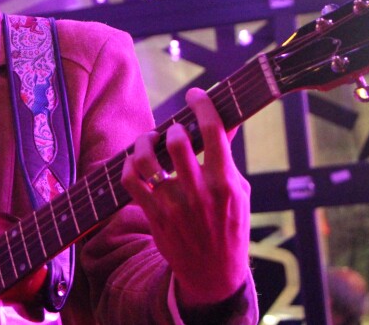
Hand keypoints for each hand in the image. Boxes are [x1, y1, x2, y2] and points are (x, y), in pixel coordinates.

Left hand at [121, 87, 250, 308]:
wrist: (213, 274)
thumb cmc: (230, 226)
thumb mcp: (239, 191)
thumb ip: (227, 156)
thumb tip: (224, 120)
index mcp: (225, 183)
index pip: (213, 131)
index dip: (202, 105)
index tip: (195, 94)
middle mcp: (198, 192)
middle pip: (177, 143)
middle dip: (172, 128)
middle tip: (173, 130)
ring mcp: (172, 205)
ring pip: (146, 161)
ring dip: (144, 142)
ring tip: (150, 140)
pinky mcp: (153, 215)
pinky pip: (129, 181)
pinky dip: (129, 165)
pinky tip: (137, 162)